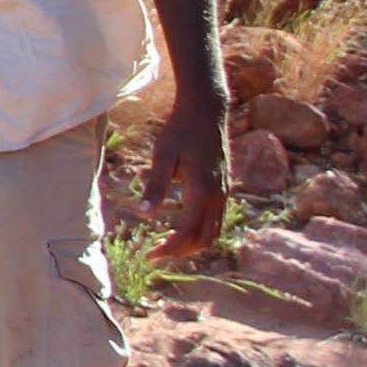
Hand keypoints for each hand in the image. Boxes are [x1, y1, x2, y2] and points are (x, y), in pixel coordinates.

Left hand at [143, 93, 230, 262]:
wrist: (206, 110)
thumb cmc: (180, 130)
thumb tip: (143, 215)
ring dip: (191, 243)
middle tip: (153, 254)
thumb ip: (154, 186)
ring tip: (164, 244)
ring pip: (213, 231)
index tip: (149, 256)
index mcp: (202, 190)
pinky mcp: (223, 187)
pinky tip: (178, 227)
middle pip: (205, 238)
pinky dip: (199, 230)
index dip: (169, 249)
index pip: (188, 232)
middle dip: (180, 251)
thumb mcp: (162, 155)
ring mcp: (224, 192)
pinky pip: (215, 219)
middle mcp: (218, 195)